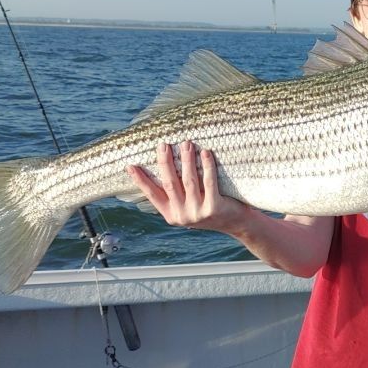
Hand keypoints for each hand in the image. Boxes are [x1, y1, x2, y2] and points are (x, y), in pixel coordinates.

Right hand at [127, 141, 247, 232]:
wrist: (237, 224)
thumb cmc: (211, 208)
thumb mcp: (190, 204)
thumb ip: (177, 193)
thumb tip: (164, 164)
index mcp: (171, 214)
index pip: (152, 194)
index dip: (140, 180)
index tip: (129, 166)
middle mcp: (182, 215)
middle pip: (169, 183)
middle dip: (165, 162)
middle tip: (163, 144)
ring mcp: (197, 213)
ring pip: (188, 181)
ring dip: (186, 160)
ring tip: (186, 143)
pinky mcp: (213, 208)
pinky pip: (209, 182)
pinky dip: (207, 166)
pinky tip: (205, 153)